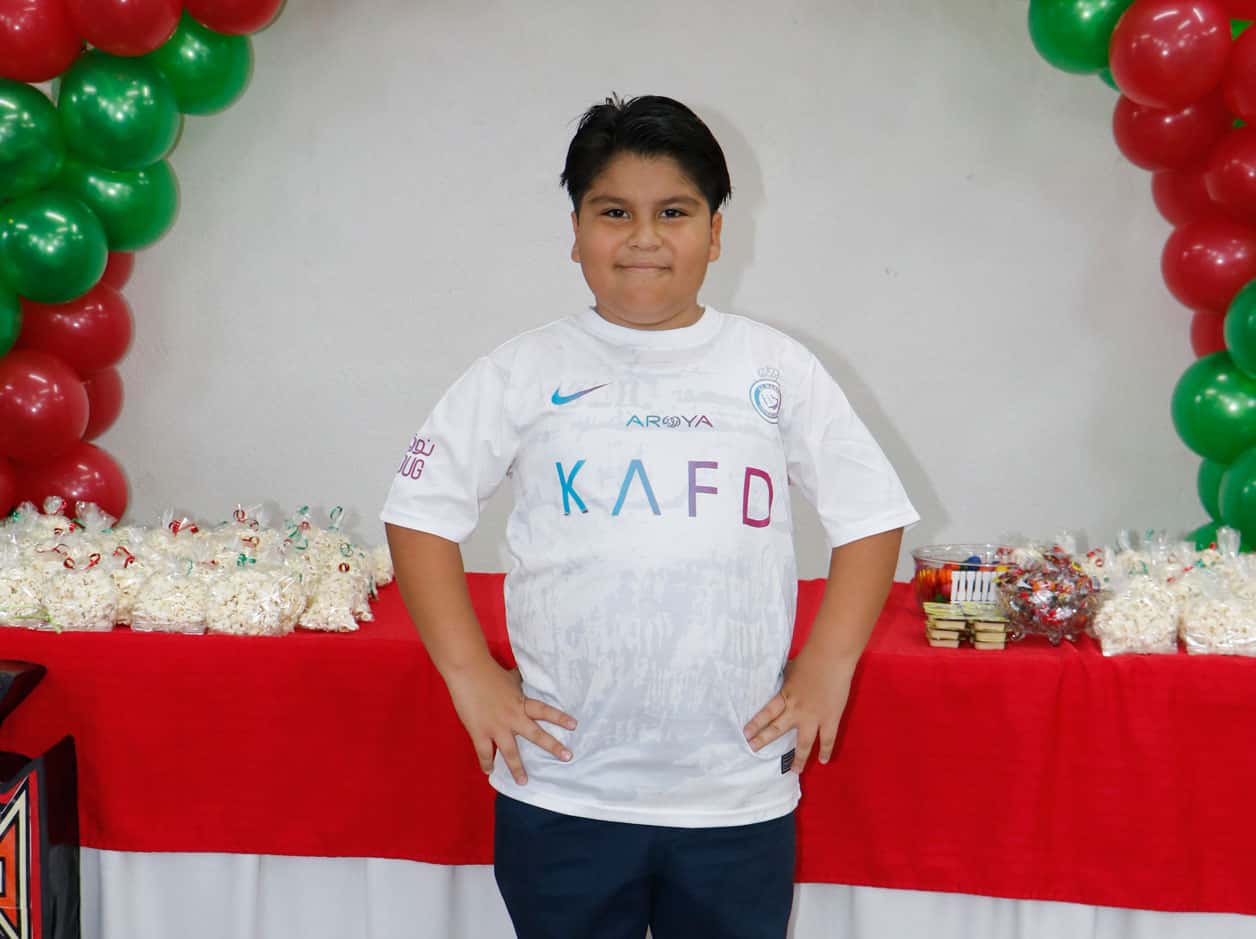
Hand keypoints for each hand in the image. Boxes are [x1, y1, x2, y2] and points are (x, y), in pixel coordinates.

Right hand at [443, 656, 576, 784]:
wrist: (467, 670)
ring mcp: (496, 727)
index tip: (574, 726)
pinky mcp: (479, 732)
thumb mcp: (510, 677)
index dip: (560, 718)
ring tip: (523, 782)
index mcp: (521, 702)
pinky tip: (489, 771)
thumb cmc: (489, 671)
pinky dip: (486, 763)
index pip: (545, 711)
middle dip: (552, 746)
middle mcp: (513, 717)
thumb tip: (523, 678)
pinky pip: (484, 752)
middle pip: (536, 734)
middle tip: (567, 757)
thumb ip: (518, 683)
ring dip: (517, 768)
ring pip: (510, 752)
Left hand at [743, 651, 854, 774]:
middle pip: (777, 729)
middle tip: (754, 750)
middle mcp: (796, 710)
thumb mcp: (789, 670)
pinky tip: (823, 760)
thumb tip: (778, 682)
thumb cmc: (809, 659)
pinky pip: (827, 739)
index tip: (745, 734)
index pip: (766, 713)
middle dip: (764, 740)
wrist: (831, 657)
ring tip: (794, 770)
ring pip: (804, 743)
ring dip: (798, 759)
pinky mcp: (830, 719)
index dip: (755, 724)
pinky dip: (826, 750)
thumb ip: (785, 682)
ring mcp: (814, 717)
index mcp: (785, 696)